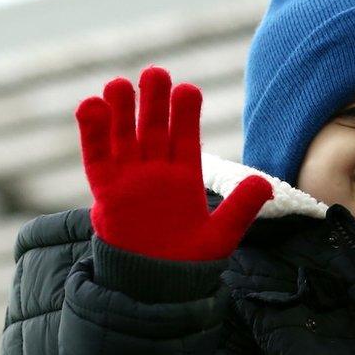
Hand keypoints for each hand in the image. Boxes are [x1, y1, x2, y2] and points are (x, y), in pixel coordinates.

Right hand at [75, 67, 272, 260]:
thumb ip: (241, 208)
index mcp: (185, 175)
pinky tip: (91, 106)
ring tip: (119, 83)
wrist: (159, 282)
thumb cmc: (191, 258)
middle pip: (153, 129)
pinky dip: (92, 133)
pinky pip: (97, 157)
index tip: (188, 89)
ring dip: (121, 111)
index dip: (185, 114)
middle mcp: (156, 170)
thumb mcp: (222, 234)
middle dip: (154, 102)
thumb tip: (264, 184)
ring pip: (123, 137)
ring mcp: (129, 178)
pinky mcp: (106, 191)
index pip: (186, 137)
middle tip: (155, 72)